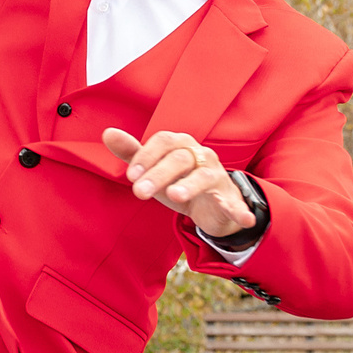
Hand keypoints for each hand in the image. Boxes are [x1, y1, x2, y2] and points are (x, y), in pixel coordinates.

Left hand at [102, 127, 254, 236]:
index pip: (163, 141)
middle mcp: (200, 155)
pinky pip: (234, 203)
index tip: (130, 176)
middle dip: (158, 174)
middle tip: (138, 192)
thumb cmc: (178, 181)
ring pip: (203, 176)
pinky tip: (245, 219)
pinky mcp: (228, 197)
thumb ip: (131, 152)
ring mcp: (216, 175)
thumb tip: (107, 132)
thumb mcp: (153, 169)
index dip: (146, 156)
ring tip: (174, 196)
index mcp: (180, 144)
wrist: (211, 204)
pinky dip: (239, 210)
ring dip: (189, 185)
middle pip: (180, 158)